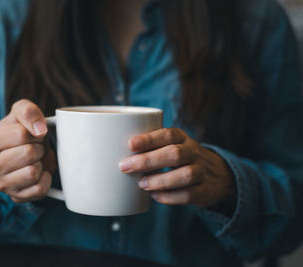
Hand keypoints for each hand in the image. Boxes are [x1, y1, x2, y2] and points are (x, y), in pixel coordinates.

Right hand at [0, 99, 56, 202]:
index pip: (21, 134)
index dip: (34, 132)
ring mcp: (1, 185)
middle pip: (29, 153)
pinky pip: (39, 189)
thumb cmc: (20, 132)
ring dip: (41, 163)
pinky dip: (46, 178)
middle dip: (38, 147)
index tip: (30, 134)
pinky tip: (39, 172)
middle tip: (34, 147)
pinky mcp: (15, 197)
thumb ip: (28, 111)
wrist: (21, 152)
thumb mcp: (20, 113)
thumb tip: (39, 130)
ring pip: (33, 172)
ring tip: (34, 159)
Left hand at [119, 128, 235, 207]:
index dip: (149, 138)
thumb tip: (114, 153)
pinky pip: (189, 195)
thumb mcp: (172, 146)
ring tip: (142, 184)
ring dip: (160, 180)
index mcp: (182, 138)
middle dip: (148, 160)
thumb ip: (151, 147)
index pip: (167, 134)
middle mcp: (194, 152)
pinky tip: (155, 196)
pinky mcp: (205, 191)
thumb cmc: (181, 158)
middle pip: (174, 154)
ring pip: (185, 175)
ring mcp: (202, 172)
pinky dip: (170, 197)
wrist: (218, 175)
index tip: (130, 144)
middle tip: (125, 167)